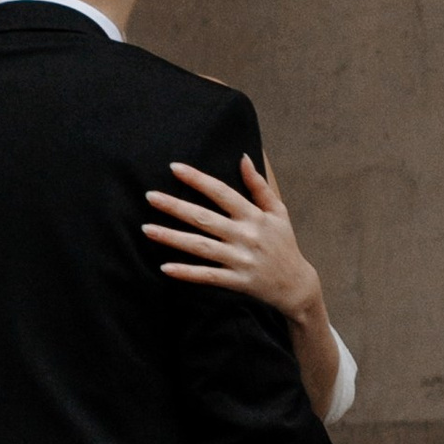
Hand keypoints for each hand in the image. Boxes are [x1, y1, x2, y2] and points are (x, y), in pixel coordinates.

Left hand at [143, 154, 320, 321]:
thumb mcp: (278, 212)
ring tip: (147, 229)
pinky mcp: (236, 281)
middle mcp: (245, 236)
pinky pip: (207, 276)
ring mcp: (240, 260)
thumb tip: (244, 157)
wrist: (296, 285)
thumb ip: (260, 186)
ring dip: (172, 238)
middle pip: (204, 218)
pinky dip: (187, 272)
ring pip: (201, 247)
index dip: (197, 180)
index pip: (221, 192)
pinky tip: (165, 267)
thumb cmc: (284, 244)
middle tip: (149, 196)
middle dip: (175, 207)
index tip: (174, 168)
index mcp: (254, 216)